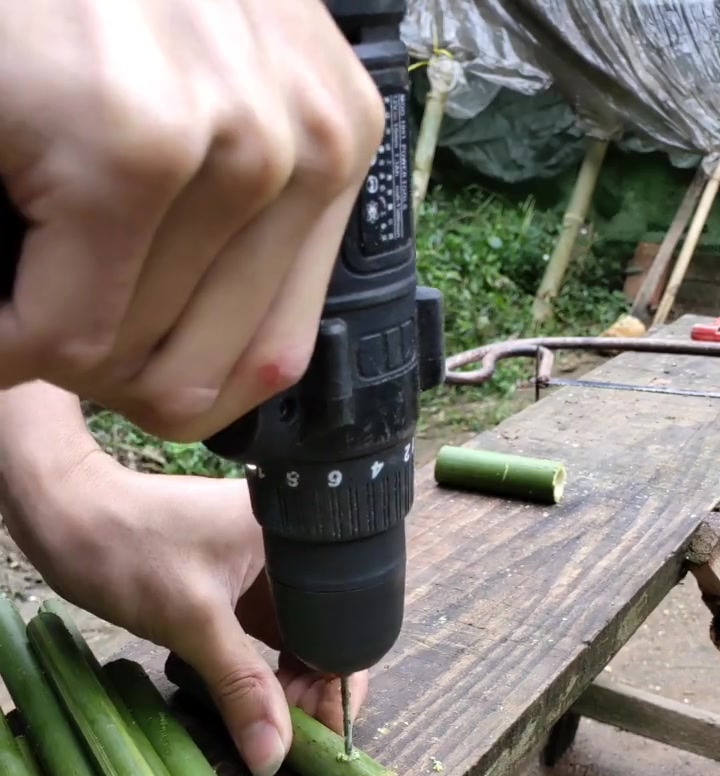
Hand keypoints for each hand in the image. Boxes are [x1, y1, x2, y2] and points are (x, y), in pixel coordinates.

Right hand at [0, 0, 382, 440]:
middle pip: (190, 378)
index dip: (160, 380)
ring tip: (24, 229)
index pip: (267, 363)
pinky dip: (0, 336)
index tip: (93, 331)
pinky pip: (59, 338)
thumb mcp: (192, 107)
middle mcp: (307, 141)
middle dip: (94, 359)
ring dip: (44, 332)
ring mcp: (228, 141)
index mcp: (334, 142)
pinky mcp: (130, 145)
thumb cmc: (75, 9)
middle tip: (40, 272)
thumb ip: (232, 252)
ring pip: (120, 361)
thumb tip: (203, 402)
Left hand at [0, 388, 367, 775]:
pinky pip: (260, 634)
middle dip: (310, 689)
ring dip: (281, 684)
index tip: (321, 735)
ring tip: (263, 722)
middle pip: (322, 634)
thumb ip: (241, 689)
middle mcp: (290, 550)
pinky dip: (253, 669)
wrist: (65, 512)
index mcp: (298, 539)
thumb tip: (273, 754)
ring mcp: (261, 567)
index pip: (345, 623)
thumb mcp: (193, 622)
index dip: (338, 684)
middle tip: (287, 736)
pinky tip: (240, 697)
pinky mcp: (234, 583)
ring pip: (291, 639)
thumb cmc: (128, 546)